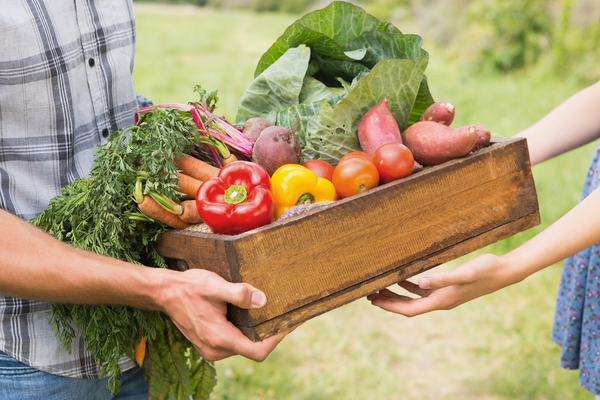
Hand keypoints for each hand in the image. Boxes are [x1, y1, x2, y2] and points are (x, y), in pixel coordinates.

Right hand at [154, 268, 294, 361]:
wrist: (165, 292)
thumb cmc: (189, 287)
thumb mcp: (214, 285)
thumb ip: (239, 293)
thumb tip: (262, 300)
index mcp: (219, 337)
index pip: (257, 351)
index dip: (276, 340)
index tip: (288, 323)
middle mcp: (216, 349)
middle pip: (253, 350)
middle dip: (270, 335)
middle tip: (284, 315)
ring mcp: (212, 349)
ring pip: (244, 347)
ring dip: (257, 334)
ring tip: (269, 314)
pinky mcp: (210, 345)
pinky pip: (235, 344)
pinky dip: (245, 333)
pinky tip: (250, 317)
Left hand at [367, 253, 518, 316]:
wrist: (504, 272)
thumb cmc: (485, 271)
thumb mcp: (464, 273)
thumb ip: (442, 278)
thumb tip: (420, 283)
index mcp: (441, 301)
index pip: (410, 309)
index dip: (390, 306)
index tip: (373, 300)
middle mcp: (441, 301)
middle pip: (409, 306)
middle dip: (389, 302)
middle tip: (369, 294)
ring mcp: (445, 296)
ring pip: (414, 299)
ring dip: (397, 295)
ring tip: (380, 288)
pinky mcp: (448, 288)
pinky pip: (424, 291)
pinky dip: (410, 287)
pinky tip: (403, 279)